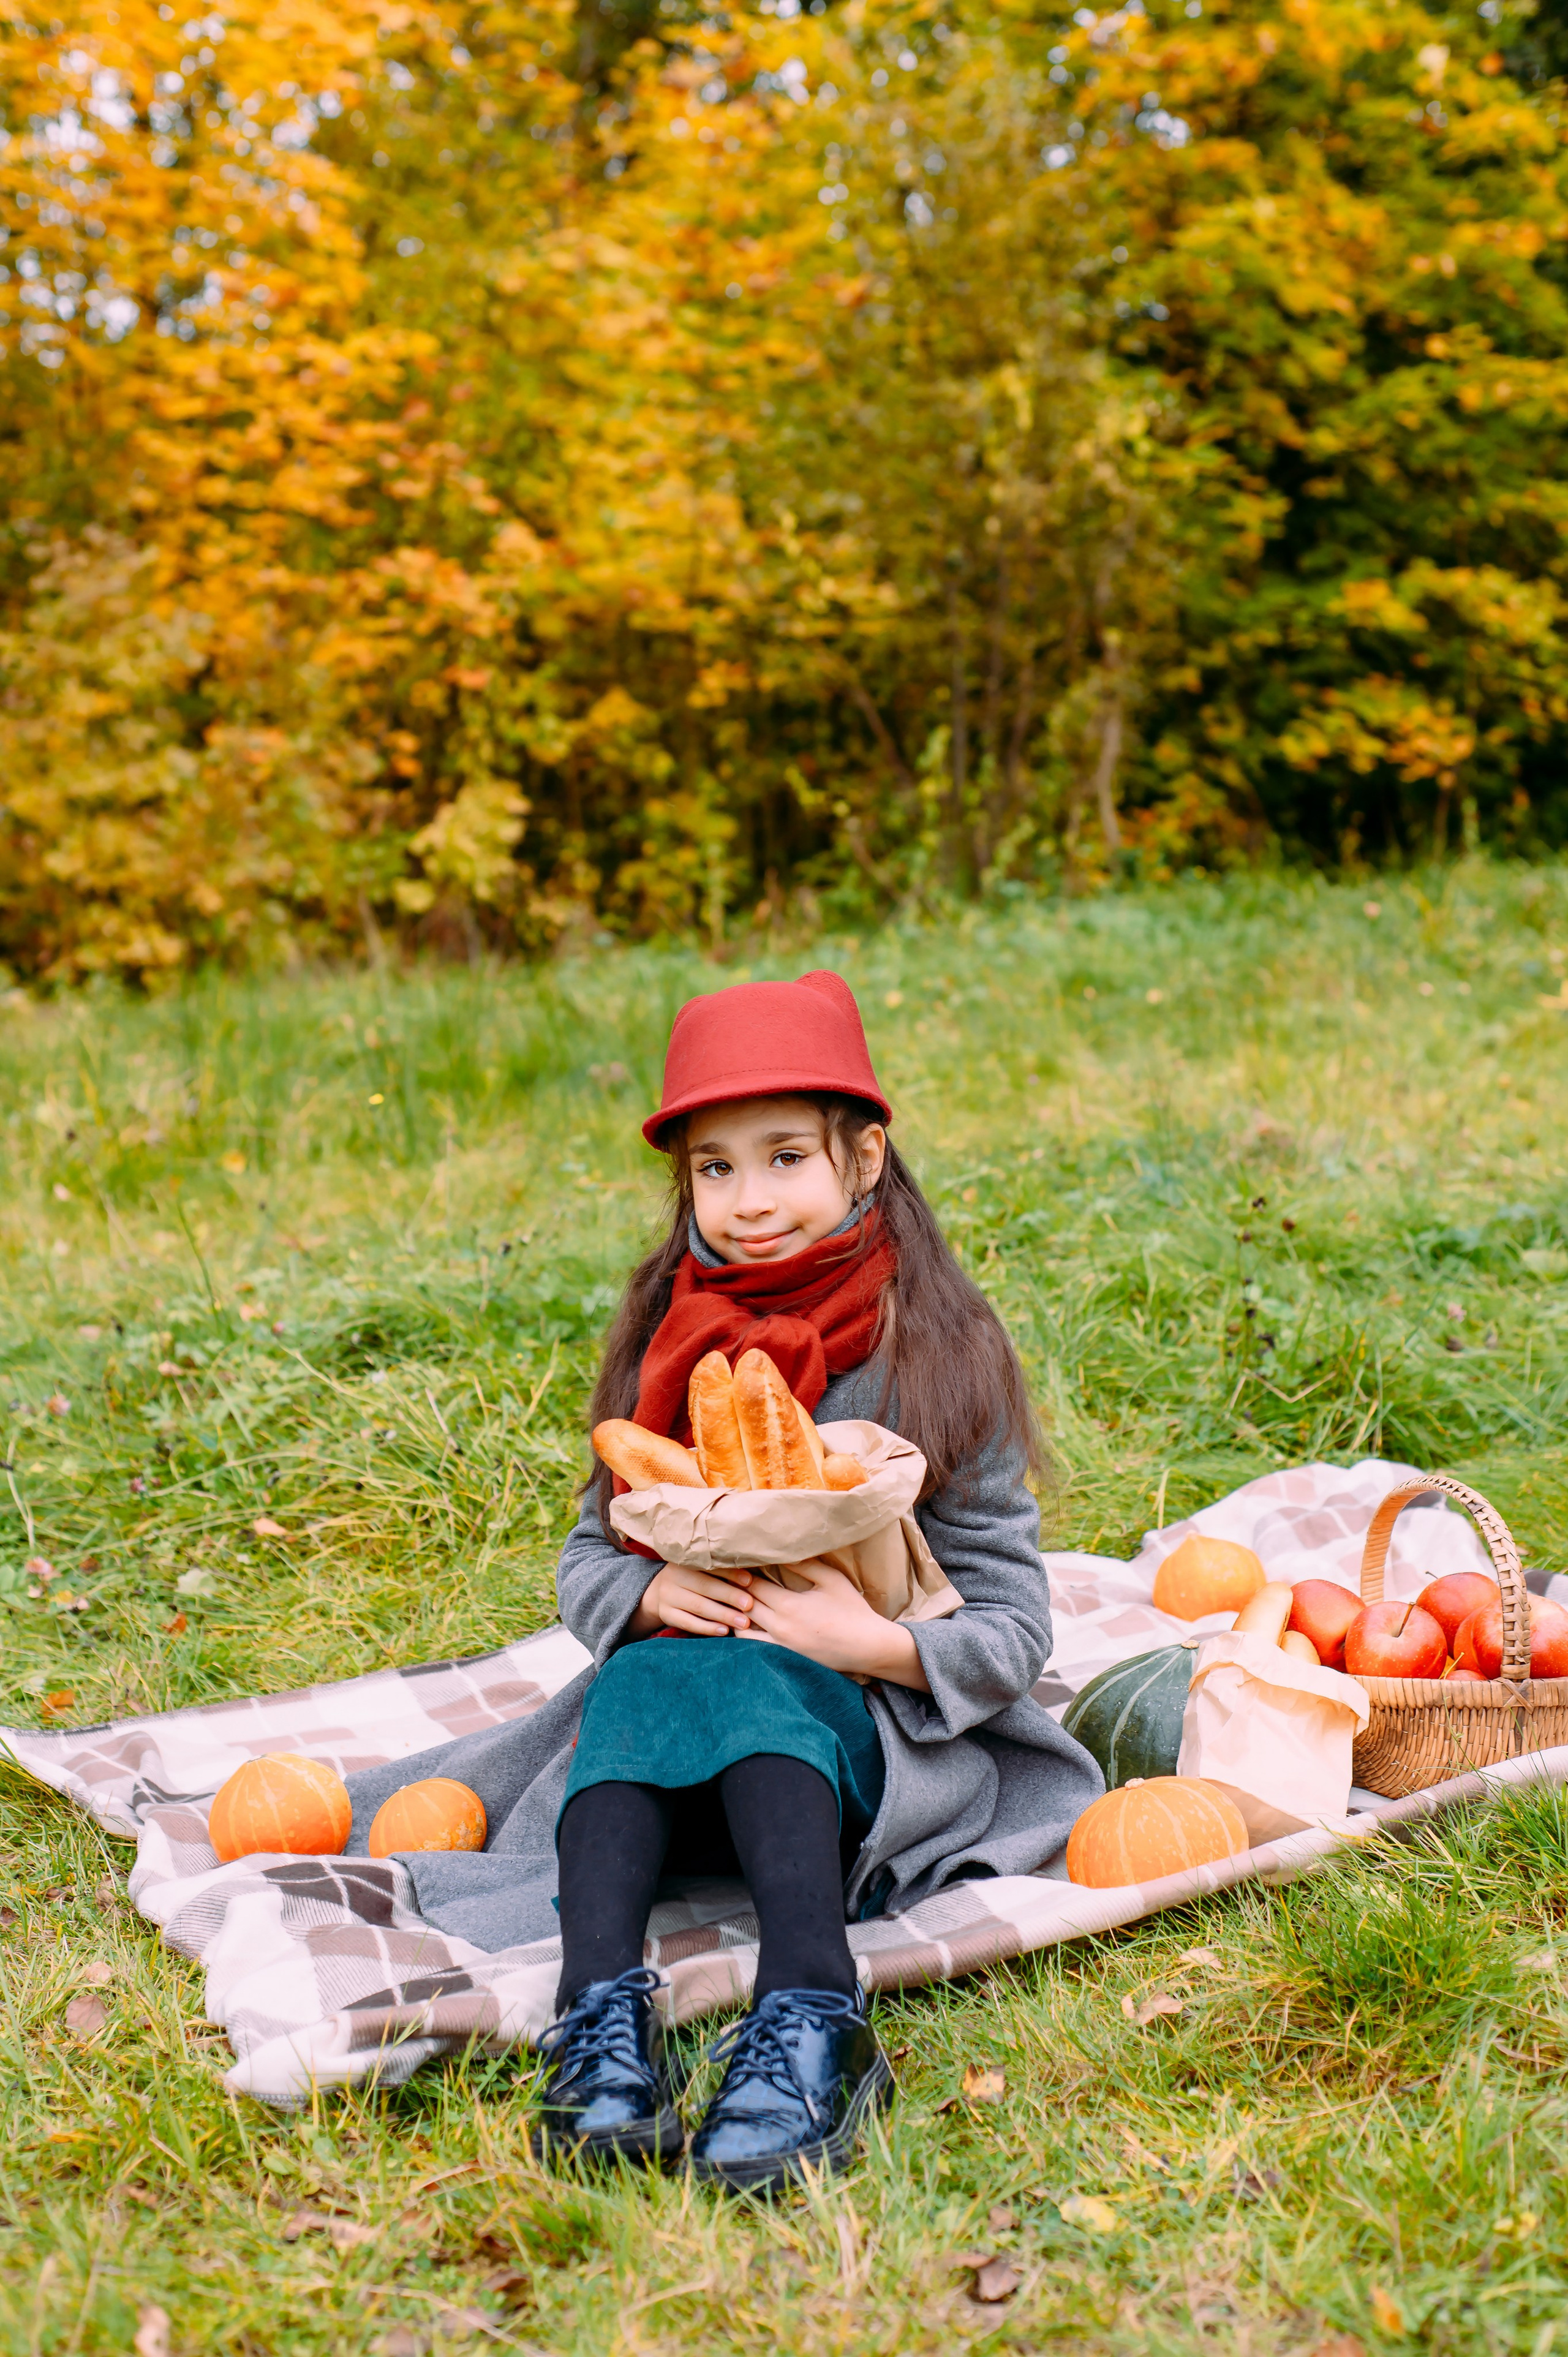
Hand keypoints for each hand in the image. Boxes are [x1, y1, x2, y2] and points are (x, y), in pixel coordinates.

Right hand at [630, 1562, 756, 1638]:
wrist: (656, 1592)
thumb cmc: (690, 1579)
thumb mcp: (698, 1570)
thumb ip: (718, 1571)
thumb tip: (752, 1578)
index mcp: (685, 1561)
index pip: (710, 1566)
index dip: (730, 1573)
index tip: (750, 1581)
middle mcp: (673, 1576)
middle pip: (705, 1586)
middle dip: (730, 1596)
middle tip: (750, 1605)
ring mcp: (667, 1597)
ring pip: (698, 1606)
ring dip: (723, 1615)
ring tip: (743, 1622)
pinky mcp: (666, 1614)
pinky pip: (688, 1622)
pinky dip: (707, 1627)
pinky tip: (723, 1631)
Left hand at [739, 1560, 930, 1690]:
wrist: (867, 1646)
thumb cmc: (851, 1609)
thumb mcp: (831, 1579)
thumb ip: (804, 1565)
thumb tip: (781, 1552)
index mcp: (789, 1605)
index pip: (752, 1586)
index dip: (741, 1574)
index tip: (736, 1564)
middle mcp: (779, 1628)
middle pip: (743, 1606)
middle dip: (735, 1592)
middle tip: (730, 1581)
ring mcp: (779, 1647)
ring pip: (741, 1631)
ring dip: (737, 1617)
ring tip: (740, 1605)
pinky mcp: (783, 1659)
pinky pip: (752, 1648)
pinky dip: (746, 1635)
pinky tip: (750, 1625)